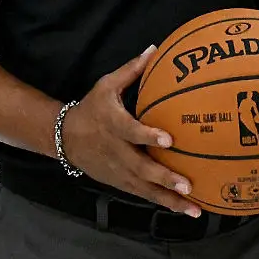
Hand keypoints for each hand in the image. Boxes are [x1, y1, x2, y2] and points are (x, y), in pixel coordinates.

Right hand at [60, 45, 201, 216]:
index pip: (132, 132)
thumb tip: (154, 49)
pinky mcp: (120, 183)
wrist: (64, 138)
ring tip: (193, 208)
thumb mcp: (106, 85)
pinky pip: (144, 195)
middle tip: (187, 185)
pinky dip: (163, 203)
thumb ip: (131, 70)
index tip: (169, 139)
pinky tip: (184, 209)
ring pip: (145, 189)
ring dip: (169, 199)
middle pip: (142, 168)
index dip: (149, 136)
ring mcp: (118, 172)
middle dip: (165, 178)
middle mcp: (117, 152)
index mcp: (114, 126)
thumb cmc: (92, 108)